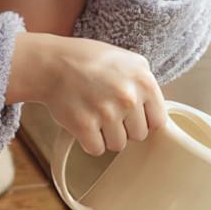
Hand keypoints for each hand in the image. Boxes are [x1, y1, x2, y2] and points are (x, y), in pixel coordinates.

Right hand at [7, 33, 167, 156]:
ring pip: (118, 145)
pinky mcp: (84, 126)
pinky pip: (96, 149)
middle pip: (139, 136)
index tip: (132, 116)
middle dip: (124, 128)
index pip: (158, 121)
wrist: (52, 63)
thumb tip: (154, 112)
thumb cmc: (88, 60)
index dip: (144, 120)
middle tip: (108, 113)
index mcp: (144, 81)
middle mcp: (128, 97)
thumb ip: (144, 84)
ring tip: (95, 117)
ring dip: (106, 136)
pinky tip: (84, 124)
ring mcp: (106, 112)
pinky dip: (89, 141)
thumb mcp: (127, 60)